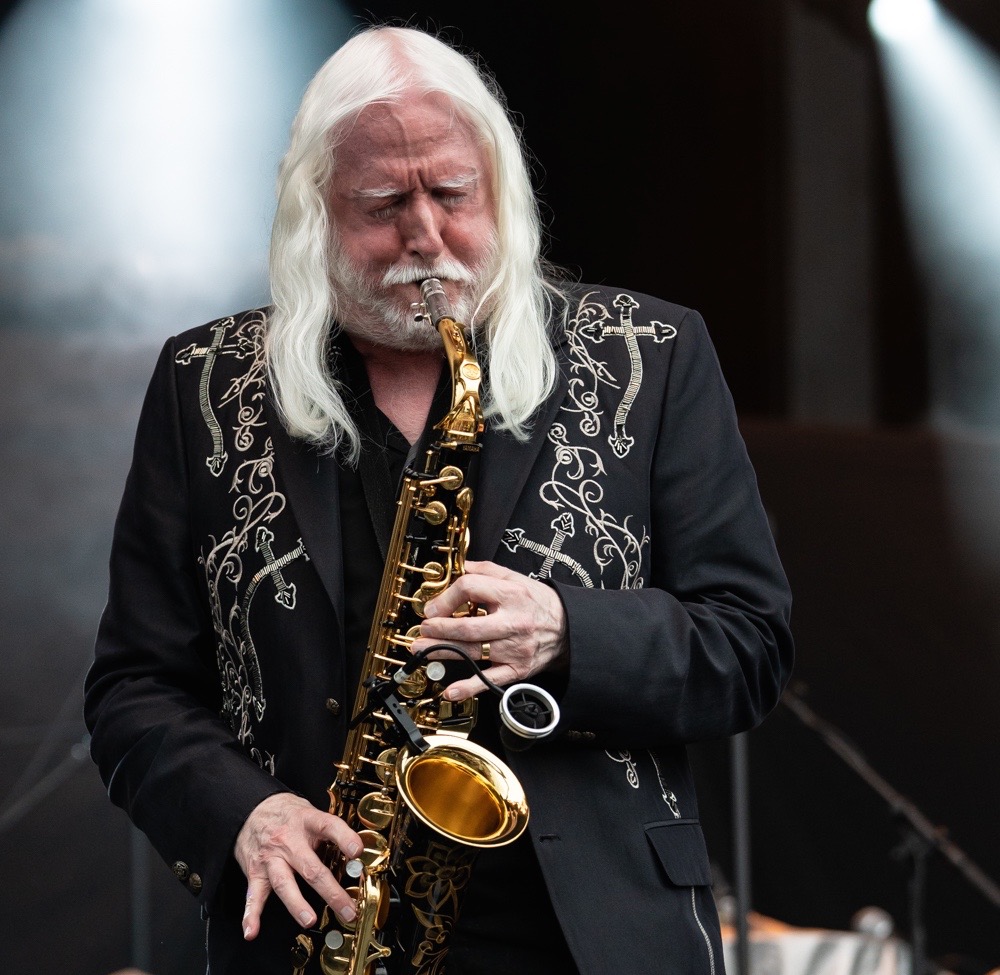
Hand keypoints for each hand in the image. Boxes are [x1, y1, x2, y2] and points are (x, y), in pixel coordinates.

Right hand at [234, 792, 363, 939]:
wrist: (251, 809)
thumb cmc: (288, 814)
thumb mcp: (311, 814)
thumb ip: (330, 833)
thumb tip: (356, 855)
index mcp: (307, 821)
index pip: (328, 827)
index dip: (344, 838)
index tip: (357, 851)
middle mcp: (288, 840)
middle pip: (311, 867)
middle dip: (331, 891)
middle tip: (347, 908)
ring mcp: (271, 857)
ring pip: (284, 883)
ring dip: (297, 904)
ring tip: (309, 920)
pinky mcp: (255, 871)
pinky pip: (253, 895)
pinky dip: (251, 914)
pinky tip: (253, 930)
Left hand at [413, 560, 567, 701]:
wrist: (569, 629)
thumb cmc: (539, 603)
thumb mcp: (516, 578)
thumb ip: (487, 570)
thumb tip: (460, 567)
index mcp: (511, 595)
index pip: (471, 589)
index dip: (447, 597)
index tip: (434, 606)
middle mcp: (513, 622)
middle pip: (469, 626)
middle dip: (440, 629)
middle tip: (423, 629)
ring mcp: (514, 648)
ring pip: (474, 652)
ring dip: (443, 652)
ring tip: (422, 649)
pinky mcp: (516, 669)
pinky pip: (489, 680)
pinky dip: (468, 687)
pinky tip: (450, 690)